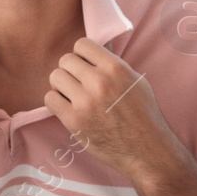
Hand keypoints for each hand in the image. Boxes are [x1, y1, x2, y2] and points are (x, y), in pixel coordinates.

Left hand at [44, 38, 175, 182]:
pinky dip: (56, 102)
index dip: (81, 55)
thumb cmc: (143, 116)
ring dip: (61, 86)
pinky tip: (68, 108)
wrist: (146, 150)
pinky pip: (50, 99)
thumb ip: (113, 65)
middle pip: (65, 60)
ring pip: (55, 77)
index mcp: (116, 68)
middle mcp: (100, 82)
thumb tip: (94, 51)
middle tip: (78, 84)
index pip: (82, 44)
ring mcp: (85, 102)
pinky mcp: (74, 121)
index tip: (86, 67)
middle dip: (70, 70)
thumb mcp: (136, 81)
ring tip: (73, 96)